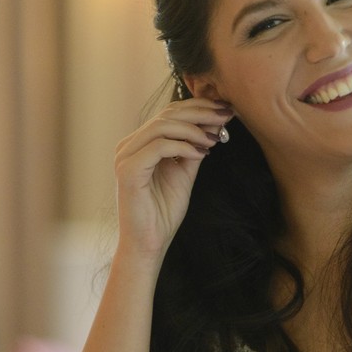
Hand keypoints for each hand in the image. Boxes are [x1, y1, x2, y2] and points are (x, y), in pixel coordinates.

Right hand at [113, 99, 232, 260]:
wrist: (148, 243)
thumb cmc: (163, 212)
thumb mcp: (184, 174)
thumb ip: (193, 149)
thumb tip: (213, 125)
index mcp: (139, 144)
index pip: (169, 114)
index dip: (198, 108)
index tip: (225, 110)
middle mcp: (129, 146)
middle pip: (166, 115)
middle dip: (200, 112)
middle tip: (226, 115)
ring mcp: (125, 157)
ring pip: (161, 126)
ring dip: (194, 129)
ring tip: (215, 138)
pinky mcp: (128, 171)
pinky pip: (158, 147)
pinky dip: (183, 146)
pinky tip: (202, 153)